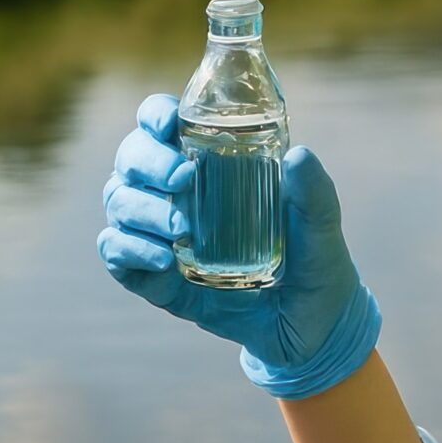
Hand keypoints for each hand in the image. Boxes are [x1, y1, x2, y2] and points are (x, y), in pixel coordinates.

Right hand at [96, 92, 382, 398]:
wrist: (312, 326)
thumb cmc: (315, 261)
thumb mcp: (323, 228)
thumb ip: (315, 194)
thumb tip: (299, 155)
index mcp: (212, 165)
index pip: (164, 126)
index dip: (155, 116)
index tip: (168, 123)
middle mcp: (176, 193)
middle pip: (131, 160)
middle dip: (149, 163)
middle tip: (184, 179)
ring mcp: (162, 235)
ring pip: (120, 203)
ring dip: (141, 209)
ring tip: (181, 229)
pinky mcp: (157, 278)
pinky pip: (118, 256)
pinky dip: (129, 250)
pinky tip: (162, 259)